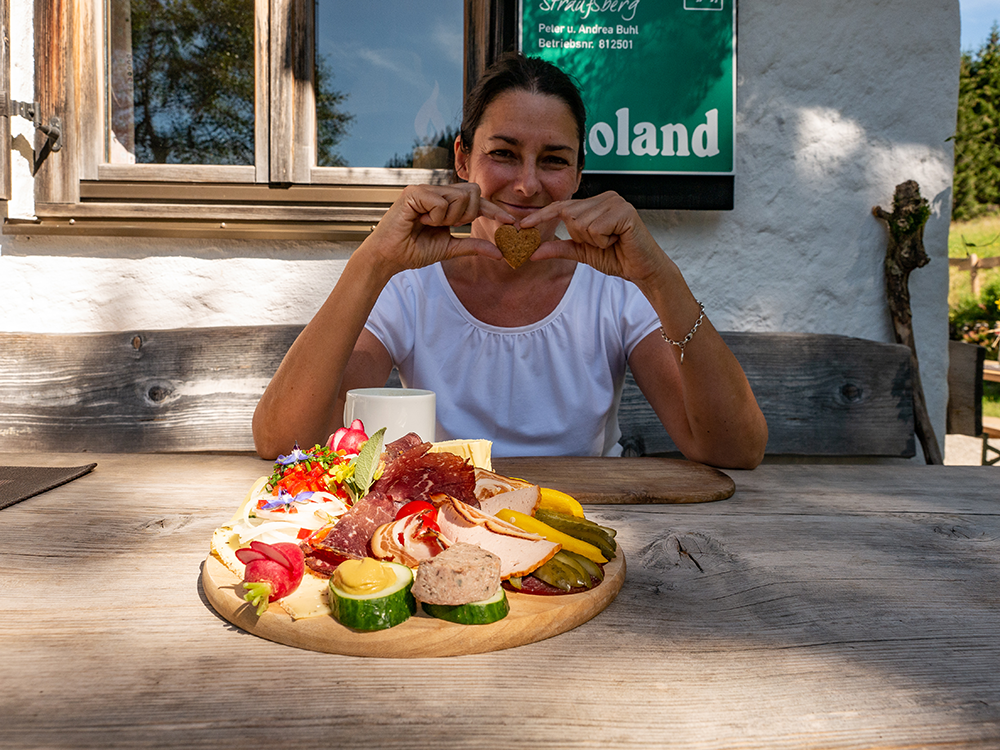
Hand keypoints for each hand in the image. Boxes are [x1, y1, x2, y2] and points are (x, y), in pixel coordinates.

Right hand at [366, 182, 513, 275]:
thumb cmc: (413, 251)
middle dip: (467, 214)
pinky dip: (436, 217)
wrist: (389, 257)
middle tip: (448, 226)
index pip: (477, 200)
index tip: (511, 222)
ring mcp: (425, 189)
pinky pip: (441, 202)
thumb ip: (472, 246)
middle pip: (473, 192)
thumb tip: (499, 253)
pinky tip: (421, 221)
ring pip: (459, 196)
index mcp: (446, 203)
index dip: (494, 210)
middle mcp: (437, 191)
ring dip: (449, 217)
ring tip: (430, 224)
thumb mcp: (449, 249)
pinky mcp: (414, 192)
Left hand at [519, 191, 668, 285]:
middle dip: (581, 237)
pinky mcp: (624, 211)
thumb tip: (533, 252)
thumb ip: (560, 249)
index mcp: (594, 203)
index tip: (522, 226)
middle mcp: (604, 197)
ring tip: (611, 241)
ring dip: (594, 241)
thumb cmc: (616, 257)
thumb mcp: (582, 253)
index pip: (561, 206)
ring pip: (581, 223)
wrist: (642, 269)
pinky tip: (618, 240)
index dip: (541, 216)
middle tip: (602, 243)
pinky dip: (604, 241)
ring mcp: (615, 201)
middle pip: (570, 216)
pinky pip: (596, 228)